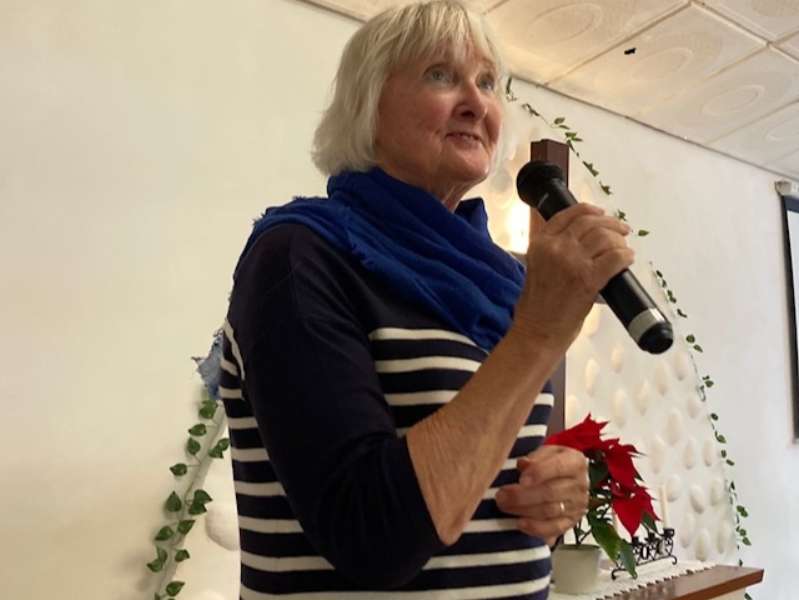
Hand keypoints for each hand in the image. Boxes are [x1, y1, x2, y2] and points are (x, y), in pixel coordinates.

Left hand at [494, 444, 589, 545]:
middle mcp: (580, 485)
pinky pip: (554, 529)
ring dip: (524, 510)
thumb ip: (535, 457)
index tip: (520, 479)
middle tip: (501, 496)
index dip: (538, 472)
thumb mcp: (545, 452)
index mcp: (575, 462)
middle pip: (550, 492)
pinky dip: (536, 528)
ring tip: (504, 506)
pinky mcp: (571, 522)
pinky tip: (520, 523)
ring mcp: (577, 506)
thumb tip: (523, 464)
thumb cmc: (550, 462)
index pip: (558, 467)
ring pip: (549, 511)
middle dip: (522, 495)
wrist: (566, 477)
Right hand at [512, 204, 633, 352]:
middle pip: (590, 222)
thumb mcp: (536, 266)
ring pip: (605, 237)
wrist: (537, 330)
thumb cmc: (537, 305)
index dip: (589, 210)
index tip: (601, 214)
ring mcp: (572, 262)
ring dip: (620, 241)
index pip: (568, 215)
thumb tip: (580, 239)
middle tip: (622, 231)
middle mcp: (555, 248)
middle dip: (611, 224)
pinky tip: (627, 260)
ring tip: (624, 249)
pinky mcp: (588, 278)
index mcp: (541, 243)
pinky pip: (615, 257)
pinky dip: (625, 256)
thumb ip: (552, 249)